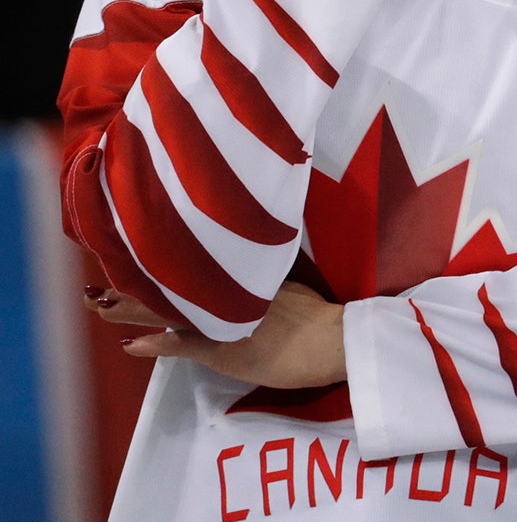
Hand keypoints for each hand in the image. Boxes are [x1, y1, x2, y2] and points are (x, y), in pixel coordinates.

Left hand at [102, 282, 346, 389]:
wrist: (335, 339)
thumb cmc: (318, 318)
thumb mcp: (286, 288)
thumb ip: (259, 282)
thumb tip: (242, 275)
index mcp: (239, 278)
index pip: (189, 266)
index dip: (155, 263)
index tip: (130, 252)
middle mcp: (225, 292)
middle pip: (169, 283)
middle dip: (131, 283)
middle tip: (96, 283)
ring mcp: (221, 319)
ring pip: (166, 308)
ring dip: (129, 308)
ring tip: (99, 304)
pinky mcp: (222, 347)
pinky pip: (180, 342)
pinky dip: (154, 342)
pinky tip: (131, 344)